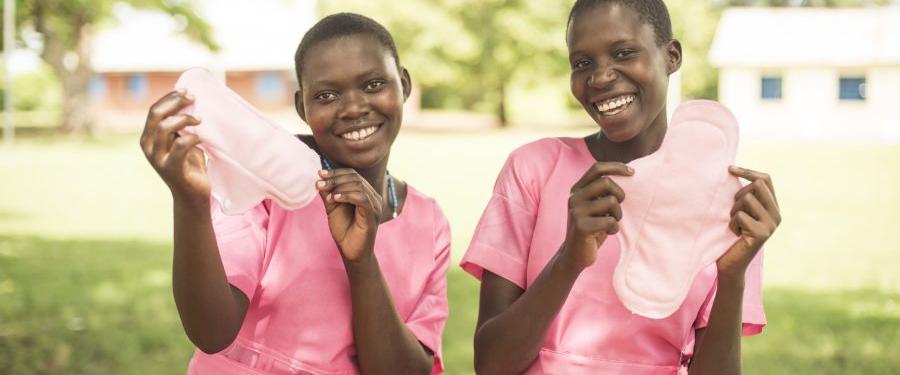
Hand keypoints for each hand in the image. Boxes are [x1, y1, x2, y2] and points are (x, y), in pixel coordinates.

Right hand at [139, 90, 207, 205]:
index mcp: (148, 138)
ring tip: (199, 120)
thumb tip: (188, 102)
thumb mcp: (181, 141)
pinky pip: (180, 146)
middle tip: (193, 98)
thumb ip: (179, 126)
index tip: (186, 91)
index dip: (169, 98)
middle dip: (175, 103)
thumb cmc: (189, 165)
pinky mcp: (171, 169)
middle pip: (156, 116)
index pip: (153, 111)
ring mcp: (157, 159)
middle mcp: (148, 147)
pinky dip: (192, 137)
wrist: (192, 194)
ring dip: (184, 119)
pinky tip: (201, 138)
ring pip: (165, 128)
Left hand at [316, 169, 382, 261]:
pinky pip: (362, 199)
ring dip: (338, 187)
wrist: (351, 252)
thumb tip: (320, 178)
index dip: (336, 172)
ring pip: (358, 186)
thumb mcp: (333, 208)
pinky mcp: (372, 215)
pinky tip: (334, 198)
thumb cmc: (344, 231)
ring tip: (325, 193)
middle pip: (355, 178)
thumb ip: (328, 194)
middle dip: (334, 178)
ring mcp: (374, 205)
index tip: (320, 173)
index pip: (353, 175)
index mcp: (365, 193)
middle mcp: (372, 197)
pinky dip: (347, 196)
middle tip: (319, 183)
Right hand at [560, 162, 633, 269]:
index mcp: (577, 190)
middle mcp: (574, 198)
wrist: (574, 254)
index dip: (616, 167)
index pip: (597, 168)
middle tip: (618, 210)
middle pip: (606, 182)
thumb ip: (603, 193)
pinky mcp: (581, 226)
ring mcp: (576, 212)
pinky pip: (610, 221)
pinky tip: (608, 233)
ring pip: (611, 201)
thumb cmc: (591, 228)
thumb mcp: (595, 206)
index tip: (632, 172)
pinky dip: (614, 228)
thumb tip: (627, 175)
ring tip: (612, 223)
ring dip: (618, 214)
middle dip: (620, 195)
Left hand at [717, 166, 781, 278]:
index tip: (730, 169)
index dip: (747, 171)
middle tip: (733, 212)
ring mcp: (771, 224)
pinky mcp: (761, 233)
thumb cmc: (731, 236)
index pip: (765, 179)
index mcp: (773, 207)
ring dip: (733, 211)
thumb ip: (745, 195)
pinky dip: (731, 224)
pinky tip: (735, 234)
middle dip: (738, 195)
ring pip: (746, 199)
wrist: (731, 264)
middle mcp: (776, 214)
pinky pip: (740, 216)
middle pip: (756, 185)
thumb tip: (733, 169)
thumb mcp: (741, 211)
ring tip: (735, 225)